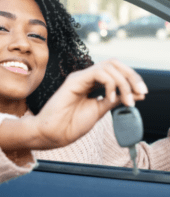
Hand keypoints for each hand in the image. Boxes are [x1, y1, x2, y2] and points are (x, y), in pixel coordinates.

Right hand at [33, 59, 147, 148]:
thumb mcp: (100, 110)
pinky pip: (98, 72)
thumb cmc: (71, 124)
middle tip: (140, 92)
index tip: (142, 94)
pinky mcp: (74, 80)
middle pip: (114, 63)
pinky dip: (110, 83)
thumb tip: (136, 94)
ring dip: (123, 82)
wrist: (54, 133)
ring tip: (125, 100)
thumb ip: (115, 100)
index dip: (131, 79)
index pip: (115, 71)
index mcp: (92, 84)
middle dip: (131, 76)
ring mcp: (80, 77)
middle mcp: (86, 77)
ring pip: (108, 65)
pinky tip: (110, 97)